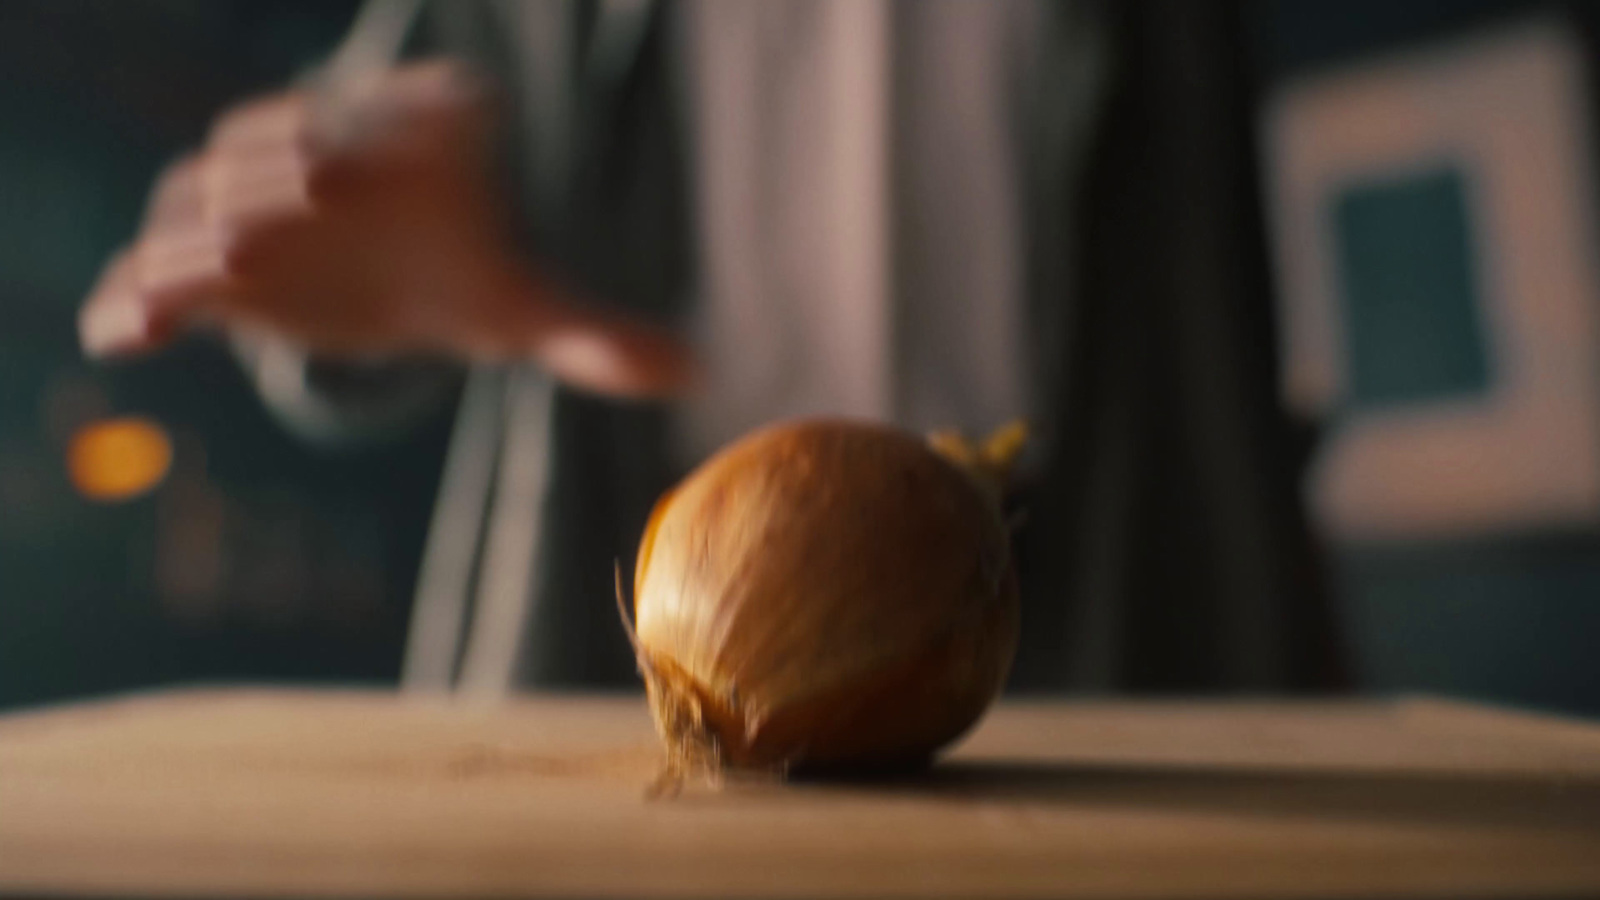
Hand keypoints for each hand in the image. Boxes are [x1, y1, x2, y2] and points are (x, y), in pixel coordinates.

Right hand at [79, 61, 694, 398]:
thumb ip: (597, 338)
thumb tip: (696, 372)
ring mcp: (252, 197)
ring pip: (206, 199)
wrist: (382, 273)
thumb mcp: (522, 307)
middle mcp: (317, 147)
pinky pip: (159, 270)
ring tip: (199, 277)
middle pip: (277, 147)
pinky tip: (121, 337)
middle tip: (271, 218)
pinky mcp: (204, 258)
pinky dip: (137, 297)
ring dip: (194, 235)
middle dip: (266, 180)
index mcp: (406, 144)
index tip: (347, 167)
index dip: (370, 126)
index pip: (390, 114)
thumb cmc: (459, 270)